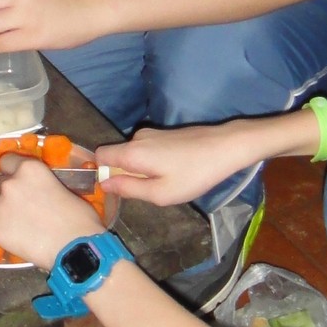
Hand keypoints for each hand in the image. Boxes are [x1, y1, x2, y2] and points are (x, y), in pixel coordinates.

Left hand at [0, 154, 97, 269]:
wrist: (76, 248)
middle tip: (13, 201)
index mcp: (31, 169)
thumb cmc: (80, 220)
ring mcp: (0, 206)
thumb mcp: (64, 189)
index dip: (10, 170)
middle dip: (3, 189)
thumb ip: (46, 183)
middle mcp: (11, 183)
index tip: (15, 178)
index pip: (7, 160)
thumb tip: (42, 190)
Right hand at [100, 122, 258, 207]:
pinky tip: (178, 171)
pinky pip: (149, 150)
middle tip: (152, 190)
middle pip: (118, 156)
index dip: (102, 172)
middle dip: (127, 174)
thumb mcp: (161, 193)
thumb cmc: (194, 174)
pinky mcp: (166, 133)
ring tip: (170, 181)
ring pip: (135, 154)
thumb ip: (129, 189)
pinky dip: (156, 163)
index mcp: (132, 152)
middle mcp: (137, 138)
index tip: (119, 187)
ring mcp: (153, 133)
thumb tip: (104, 184)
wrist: (226, 146)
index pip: (100, 155)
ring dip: (144, 170)